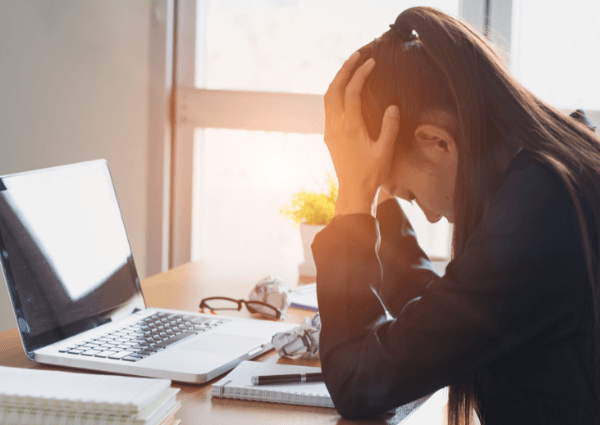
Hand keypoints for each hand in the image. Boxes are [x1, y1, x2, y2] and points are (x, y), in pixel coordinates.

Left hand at [323, 51, 399, 215]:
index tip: (372, 62)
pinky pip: (328, 107)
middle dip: (345, 69)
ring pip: (328, 97)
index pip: (352, 92)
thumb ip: (389, 128)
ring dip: (338, 79)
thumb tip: (393, 107)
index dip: (361, 74)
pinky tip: (345, 89)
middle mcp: (336, 125)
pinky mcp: (329, 135)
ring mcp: (330, 130)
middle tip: (358, 55)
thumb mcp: (385, 151)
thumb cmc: (371, 174)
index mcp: (350, 127)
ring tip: (351, 66)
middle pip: (335, 89)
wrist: (353, 191)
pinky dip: (335, 92)